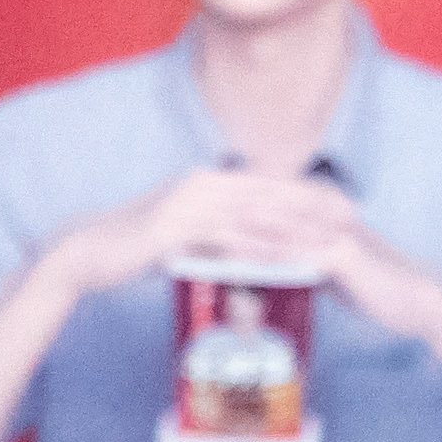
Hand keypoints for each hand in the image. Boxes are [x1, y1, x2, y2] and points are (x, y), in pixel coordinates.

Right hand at [54, 165, 342, 302]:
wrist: (87, 253)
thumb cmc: (133, 245)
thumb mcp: (182, 232)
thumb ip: (212, 232)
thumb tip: (241, 245)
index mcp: (208, 180)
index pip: (268, 184)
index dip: (307, 194)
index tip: (343, 205)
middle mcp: (203, 183)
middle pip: (270, 194)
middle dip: (313, 206)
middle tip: (353, 218)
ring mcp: (189, 203)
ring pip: (253, 216)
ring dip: (294, 230)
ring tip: (330, 242)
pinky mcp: (176, 228)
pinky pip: (225, 239)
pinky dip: (258, 249)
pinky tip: (283, 260)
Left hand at [208, 181, 441, 348]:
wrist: (416, 300)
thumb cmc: (374, 284)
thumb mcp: (332, 266)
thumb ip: (304, 256)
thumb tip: (272, 261)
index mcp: (322, 210)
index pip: (269, 201)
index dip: (232, 202)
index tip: (194, 207)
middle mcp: (326, 213)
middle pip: (266, 205)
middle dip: (225, 208)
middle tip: (184, 211)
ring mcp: (333, 231)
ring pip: (275, 225)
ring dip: (236, 226)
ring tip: (199, 229)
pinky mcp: (341, 255)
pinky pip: (294, 252)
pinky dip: (263, 253)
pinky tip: (236, 257)